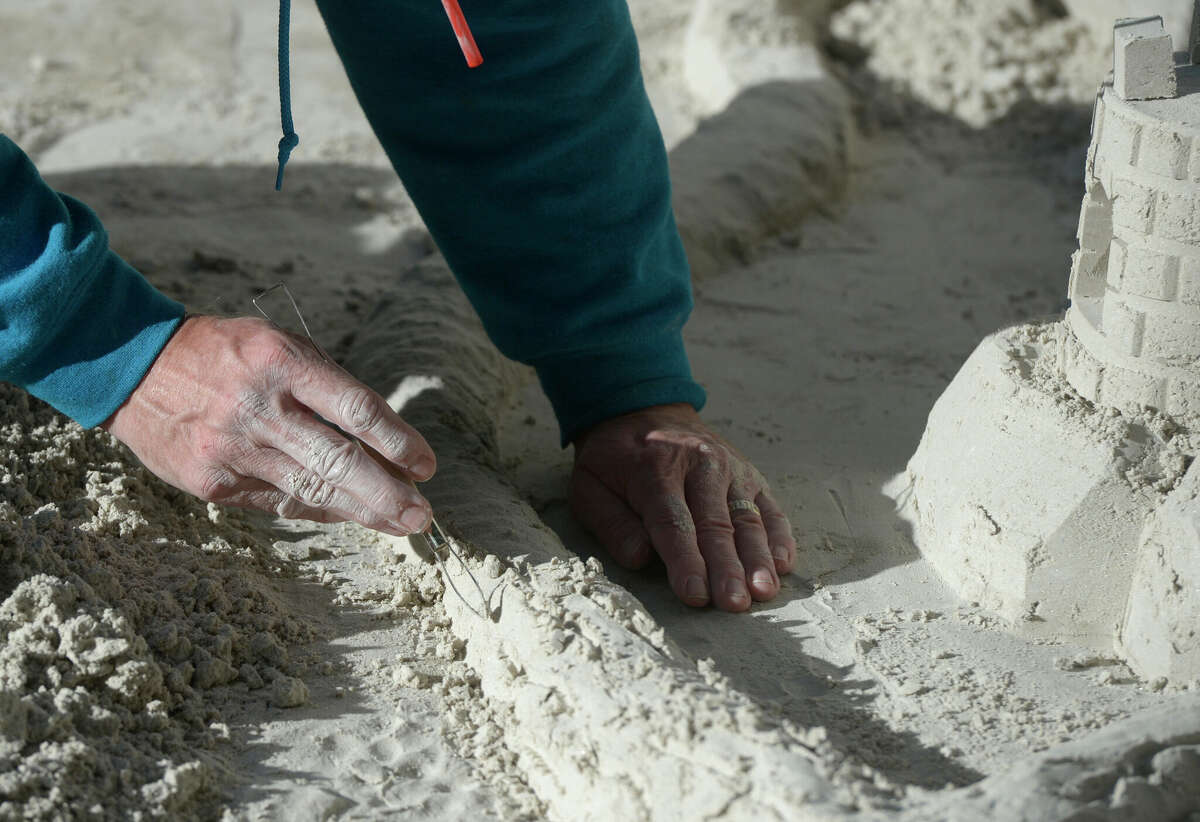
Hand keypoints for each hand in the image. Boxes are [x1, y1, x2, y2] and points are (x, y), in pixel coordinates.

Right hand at [103, 315, 435, 535]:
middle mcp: (259, 407)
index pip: (355, 409)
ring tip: (400, 523)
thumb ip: (328, 387)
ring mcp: (233, 449)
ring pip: (312, 489)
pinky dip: (321, 508)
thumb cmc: (228, 354)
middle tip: (422, 515)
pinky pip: (280, 502)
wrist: (137, 369)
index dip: (397, 441)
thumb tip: (385, 440)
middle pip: (338, 460)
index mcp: (283, 363)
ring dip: (363, 511)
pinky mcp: (213, 482)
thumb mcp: (281, 345)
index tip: (426, 465)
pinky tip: (350, 515)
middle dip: (388, 493)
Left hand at [569, 403, 795, 611]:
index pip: (673, 522)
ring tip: (763, 591)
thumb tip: (640, 558)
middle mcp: (700, 465)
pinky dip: (778, 537)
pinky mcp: (751, 475)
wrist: (643, 410)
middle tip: (734, 604)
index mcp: (655, 470)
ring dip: (757, 558)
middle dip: (726, 568)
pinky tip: (782, 565)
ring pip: (747, 518)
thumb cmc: (615, 461)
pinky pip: (769, 508)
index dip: (685, 561)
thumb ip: (613, 524)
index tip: (695, 594)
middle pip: (715, 524)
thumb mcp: (591, 487)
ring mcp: (731, 468)